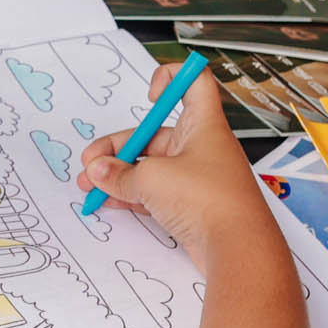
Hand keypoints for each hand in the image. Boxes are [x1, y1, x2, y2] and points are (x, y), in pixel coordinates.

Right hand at [75, 68, 269, 253]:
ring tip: (91, 186)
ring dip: (119, 174)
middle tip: (92, 163)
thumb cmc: (210, 201)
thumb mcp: (151, 179)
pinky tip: (108, 200)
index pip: (194, 82)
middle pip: (154, 134)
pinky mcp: (191, 205)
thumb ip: (119, 174)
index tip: (150, 95)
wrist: (237, 248)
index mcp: (202, 124)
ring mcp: (196, 177)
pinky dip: (130, 194)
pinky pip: (154, 193)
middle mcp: (201, 146)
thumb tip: (99, 172)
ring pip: (151, 167)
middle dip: (118, 147)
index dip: (171, 79)